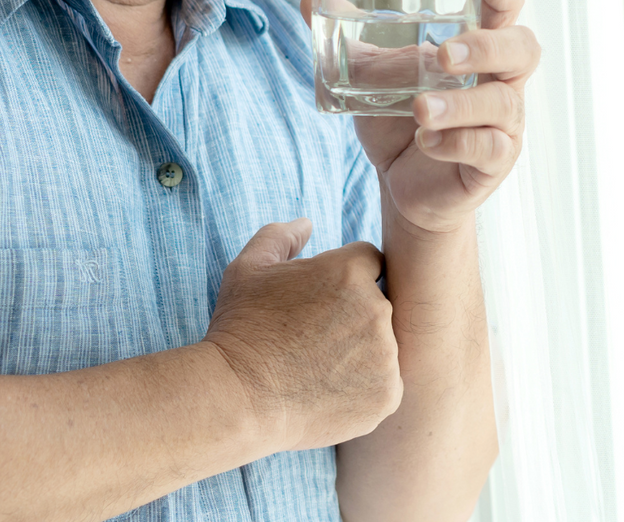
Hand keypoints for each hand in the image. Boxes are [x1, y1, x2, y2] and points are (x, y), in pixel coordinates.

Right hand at [203, 219, 402, 451]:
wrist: (236, 401)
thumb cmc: (239, 330)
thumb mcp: (247, 270)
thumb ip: (280, 237)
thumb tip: (307, 223)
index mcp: (349, 271)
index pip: (369, 261)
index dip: (344, 279)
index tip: (321, 302)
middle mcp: (376, 309)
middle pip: (378, 303)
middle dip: (353, 315)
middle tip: (313, 339)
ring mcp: (386, 355)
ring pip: (384, 345)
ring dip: (361, 351)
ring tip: (318, 368)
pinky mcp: (387, 395)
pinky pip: (385, 383)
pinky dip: (364, 388)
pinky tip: (329, 392)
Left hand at [301, 0, 539, 236]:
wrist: (401, 186)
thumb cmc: (398, 120)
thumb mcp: (370, 76)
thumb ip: (349, 39)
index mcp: (479, 45)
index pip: (503, 6)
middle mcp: (501, 78)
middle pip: (522, 47)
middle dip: (487, 46)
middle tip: (444, 54)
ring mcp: (504, 121)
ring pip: (503, 102)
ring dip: (461, 103)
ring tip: (420, 108)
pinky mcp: (496, 160)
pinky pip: (489, 147)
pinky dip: (456, 142)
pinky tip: (427, 141)